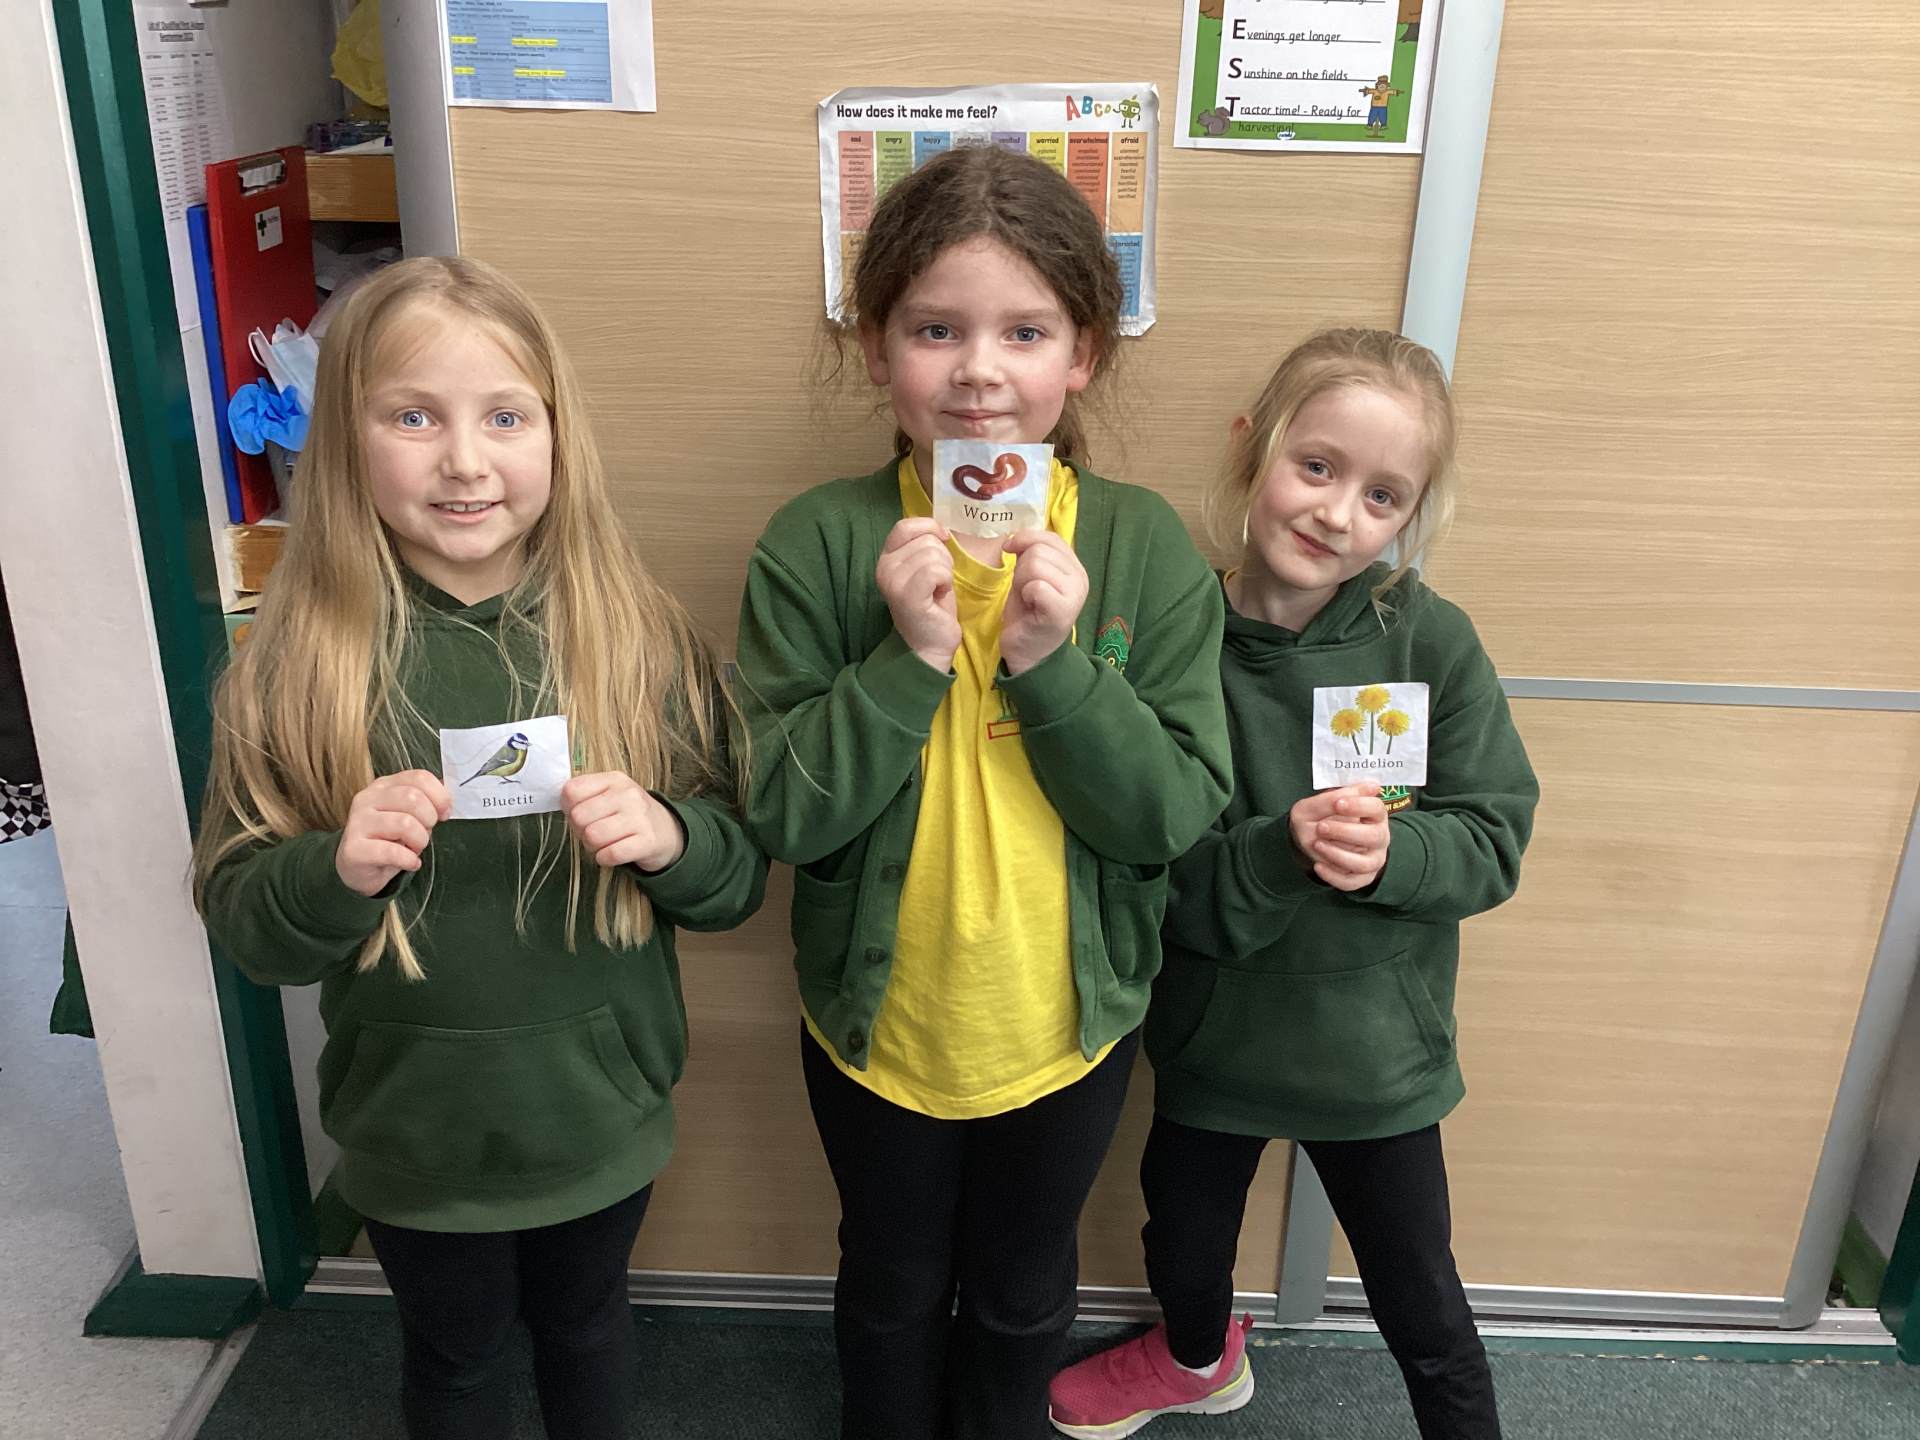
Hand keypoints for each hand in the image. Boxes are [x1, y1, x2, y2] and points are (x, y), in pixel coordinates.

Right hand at [336, 770, 450, 896]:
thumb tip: (447, 791)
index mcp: (383, 786)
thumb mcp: (407, 814)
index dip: (440, 796)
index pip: (419, 777)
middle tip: (426, 833)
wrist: (356, 867)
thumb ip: (425, 800)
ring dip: (420, 840)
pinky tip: (410, 863)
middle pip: (412, 797)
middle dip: (429, 819)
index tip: (445, 813)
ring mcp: (358, 822)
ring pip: (404, 823)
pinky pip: (392, 852)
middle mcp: (368, 799)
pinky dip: (409, 860)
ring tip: (415, 848)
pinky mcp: (354, 849)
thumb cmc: (387, 839)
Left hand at [563, 772, 684, 871]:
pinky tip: (611, 854)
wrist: (668, 832)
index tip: (582, 814)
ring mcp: (640, 818)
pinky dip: (604, 859)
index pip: (572, 790)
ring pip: (592, 836)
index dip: (569, 808)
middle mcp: (629, 795)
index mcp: (615, 780)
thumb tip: (563, 806)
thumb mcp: (611, 795)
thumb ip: (585, 795)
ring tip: (603, 843)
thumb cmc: (629, 814)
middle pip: (579, 816)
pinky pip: (610, 854)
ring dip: (591, 846)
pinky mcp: (647, 842)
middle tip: (593, 832)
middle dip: (580, 830)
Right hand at [876, 517, 960, 672]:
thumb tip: (940, 529)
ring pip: (934, 555)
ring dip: (945, 573)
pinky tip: (939, 596)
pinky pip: (936, 571)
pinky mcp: (907, 595)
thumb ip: (925, 546)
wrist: (928, 646)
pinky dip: (945, 582)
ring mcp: (893, 581)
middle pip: (927, 540)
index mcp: (886, 558)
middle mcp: (884, 567)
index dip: (929, 527)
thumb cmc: (931, 606)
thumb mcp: (925, 568)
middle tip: (937, 583)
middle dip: (943, 559)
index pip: (905, 525)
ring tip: (937, 591)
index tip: (943, 540)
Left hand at [1000, 530, 1087, 675]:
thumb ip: (1031, 553)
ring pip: (1035, 565)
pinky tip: (1030, 608)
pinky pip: (1036, 586)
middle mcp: (1080, 578)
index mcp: (1074, 567)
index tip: (1010, 550)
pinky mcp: (1063, 610)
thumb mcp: (1029, 576)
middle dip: (1021, 568)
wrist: (1030, 652)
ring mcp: (1075, 594)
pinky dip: (1025, 595)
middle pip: (1039, 551)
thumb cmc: (1029, 614)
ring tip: (1028, 599)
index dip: (1026, 539)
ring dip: (1021, 582)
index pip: (1051, 537)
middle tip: (1025, 590)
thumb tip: (1014, 537)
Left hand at [1289, 783, 1389, 891]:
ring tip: (1317, 844)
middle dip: (1346, 832)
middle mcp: (1379, 837)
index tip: (1338, 804)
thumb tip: (1372, 786)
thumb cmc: (1323, 816)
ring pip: (1363, 863)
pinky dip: (1333, 876)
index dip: (1359, 805)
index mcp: (1374, 815)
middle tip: (1321, 827)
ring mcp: (1372, 859)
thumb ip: (1340, 795)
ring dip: (1338, 855)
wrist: (1310, 837)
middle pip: (1374, 836)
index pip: (1377, 808)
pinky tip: (1318, 866)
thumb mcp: (1322, 803)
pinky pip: (1351, 882)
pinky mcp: (1361, 877)